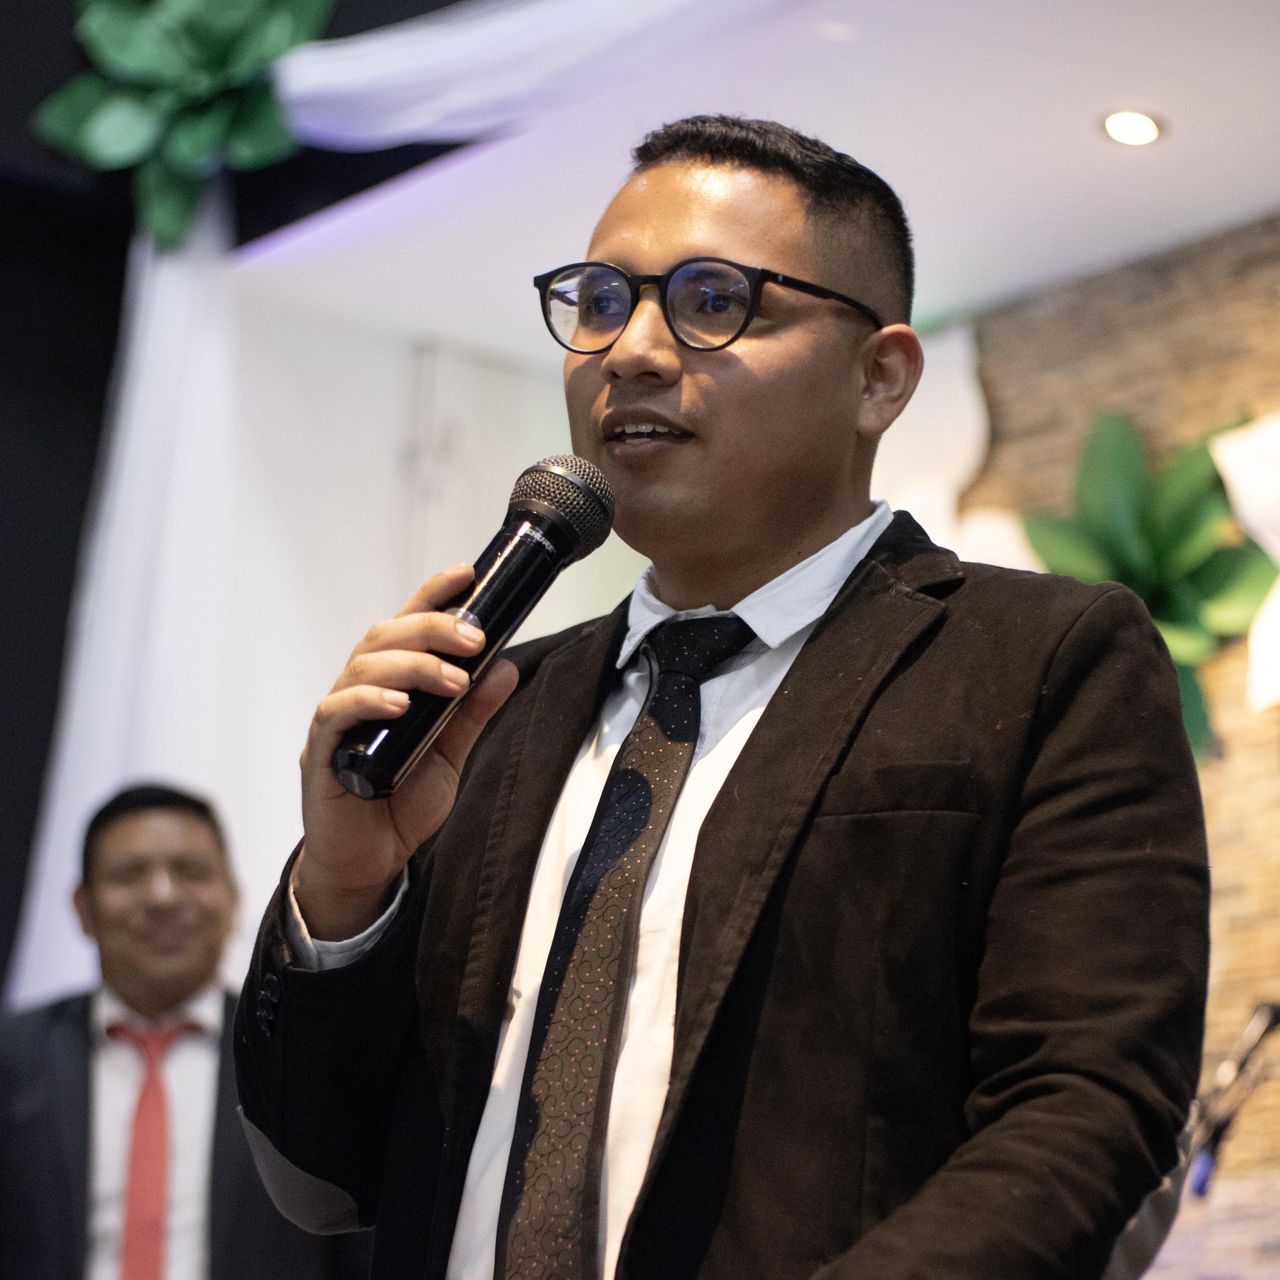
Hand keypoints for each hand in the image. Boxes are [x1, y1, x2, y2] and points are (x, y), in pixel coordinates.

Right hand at [294, 564, 518, 938]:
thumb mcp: (451, 755)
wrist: (369, 862)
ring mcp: (337, 720)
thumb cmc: (400, 803)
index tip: (468, 573)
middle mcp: (358, 692)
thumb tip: (507, 668)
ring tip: (453, 681)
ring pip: (364, 668)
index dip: (433, 595)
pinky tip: (399, 706)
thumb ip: (473, 712)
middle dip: (432, 628)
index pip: (407, 626)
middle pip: (385, 638)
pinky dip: (368, 702)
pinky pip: (336, 714)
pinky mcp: (320, 752)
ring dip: (413, 666)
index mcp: (389, 685)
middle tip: (475, 640)